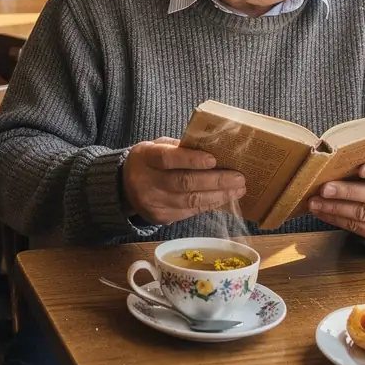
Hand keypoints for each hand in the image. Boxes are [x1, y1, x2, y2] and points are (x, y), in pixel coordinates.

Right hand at [121, 137, 245, 225]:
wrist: (125, 185)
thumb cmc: (150, 160)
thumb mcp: (158, 146)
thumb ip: (180, 147)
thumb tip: (214, 149)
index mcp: (145, 157)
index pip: (168, 159)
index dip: (191, 160)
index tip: (214, 160)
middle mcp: (146, 182)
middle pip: (183, 183)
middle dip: (215, 181)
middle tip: (238, 177)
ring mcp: (152, 203)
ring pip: (190, 201)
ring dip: (218, 196)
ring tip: (238, 190)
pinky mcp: (160, 218)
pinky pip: (189, 212)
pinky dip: (209, 205)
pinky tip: (223, 199)